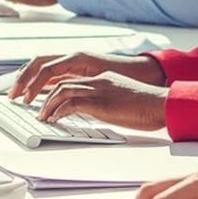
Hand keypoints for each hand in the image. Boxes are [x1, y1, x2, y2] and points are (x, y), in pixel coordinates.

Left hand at [37, 71, 166, 131]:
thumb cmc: (147, 106)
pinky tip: (54, 120)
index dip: (54, 89)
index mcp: (103, 78)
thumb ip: (107, 101)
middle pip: (61, 81)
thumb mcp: (122, 100)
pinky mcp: (100, 103)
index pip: (71, 78)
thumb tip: (96, 112)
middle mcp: (98, 80)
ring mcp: (99, 90)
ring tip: (41, 117)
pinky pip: (71, 103)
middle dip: (44, 94)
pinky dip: (58, 111)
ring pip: (62, 90)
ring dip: (47, 104)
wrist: (161, 104)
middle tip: (36, 109)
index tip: (45, 100)